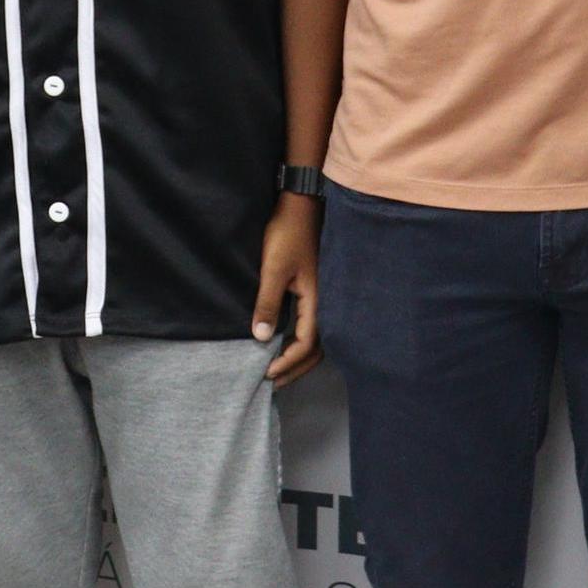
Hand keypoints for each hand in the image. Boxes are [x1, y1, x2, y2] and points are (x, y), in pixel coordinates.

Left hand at [253, 194, 323, 383]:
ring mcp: (322, 298)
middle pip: (315, 351)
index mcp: (317, 302)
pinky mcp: (315, 291)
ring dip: (296, 358)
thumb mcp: (273, 269)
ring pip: (315, 340)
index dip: (286, 364)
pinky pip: (310, 326)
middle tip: (271, 383)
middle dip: (294, 370)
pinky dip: (298, 343)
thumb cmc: (288, 233)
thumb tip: (262, 338)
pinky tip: (282, 342)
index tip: (266, 375)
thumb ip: (268, 303)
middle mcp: (324, 304)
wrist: (301, 205)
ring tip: (276, 369)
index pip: (306, 346)